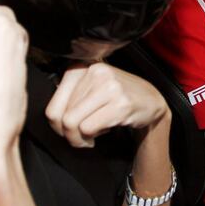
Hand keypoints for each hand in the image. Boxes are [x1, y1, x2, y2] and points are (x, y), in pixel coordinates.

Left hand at [45, 62, 167, 147]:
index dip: (56, 126)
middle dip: (69, 134)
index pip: (54, 105)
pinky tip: (103, 132)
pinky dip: (93, 136)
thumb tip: (53, 120)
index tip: (68, 131)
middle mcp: (95, 72)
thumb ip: (69, 98)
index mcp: (82, 66)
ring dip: (79, 138)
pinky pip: (90, 127)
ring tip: (90, 137)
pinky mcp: (120, 103)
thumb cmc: (116, 97)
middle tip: (81, 138)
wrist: (151, 99)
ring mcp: (109, 86)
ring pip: (73, 122)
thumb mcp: (90, 89)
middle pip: (62, 116)